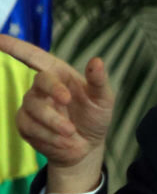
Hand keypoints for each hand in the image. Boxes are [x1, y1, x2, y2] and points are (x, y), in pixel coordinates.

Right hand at [1, 34, 113, 193]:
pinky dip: (50, 136)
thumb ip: (98, 81)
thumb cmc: (95, 117)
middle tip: (67, 100)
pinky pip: (30, 127)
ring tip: (71, 132)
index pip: (35, 56)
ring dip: (54, 121)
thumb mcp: (103, 99)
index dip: (16, 47)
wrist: (88, 147)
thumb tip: (97, 60)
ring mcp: (31, 105)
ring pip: (34, 107)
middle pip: (39, 81)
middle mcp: (43, 87)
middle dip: (53, 90)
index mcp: (60, 74)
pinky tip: (65, 141)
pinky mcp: (25, 125)